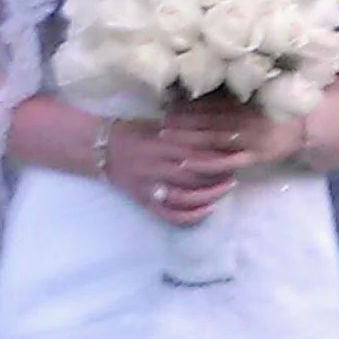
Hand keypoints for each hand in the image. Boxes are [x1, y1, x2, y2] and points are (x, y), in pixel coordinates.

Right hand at [101, 114, 249, 226]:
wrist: (99, 148)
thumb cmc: (131, 131)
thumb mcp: (156, 123)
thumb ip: (181, 128)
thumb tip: (212, 127)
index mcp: (159, 144)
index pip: (196, 151)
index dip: (218, 152)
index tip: (237, 148)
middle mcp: (156, 166)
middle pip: (195, 175)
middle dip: (219, 173)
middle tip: (238, 168)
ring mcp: (150, 186)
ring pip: (186, 196)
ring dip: (211, 194)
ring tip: (227, 187)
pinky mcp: (145, 201)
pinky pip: (170, 214)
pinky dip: (191, 215)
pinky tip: (209, 210)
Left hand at [160, 95, 304, 172]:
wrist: (307, 127)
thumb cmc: (277, 110)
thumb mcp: (258, 96)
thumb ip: (233, 94)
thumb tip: (202, 84)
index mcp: (247, 102)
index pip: (212, 103)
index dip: (189, 103)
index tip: (168, 102)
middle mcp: (247, 119)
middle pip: (209, 120)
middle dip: (183, 121)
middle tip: (160, 120)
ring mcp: (251, 141)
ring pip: (214, 139)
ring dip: (188, 138)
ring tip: (166, 136)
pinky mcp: (254, 159)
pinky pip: (226, 162)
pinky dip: (206, 163)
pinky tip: (187, 162)